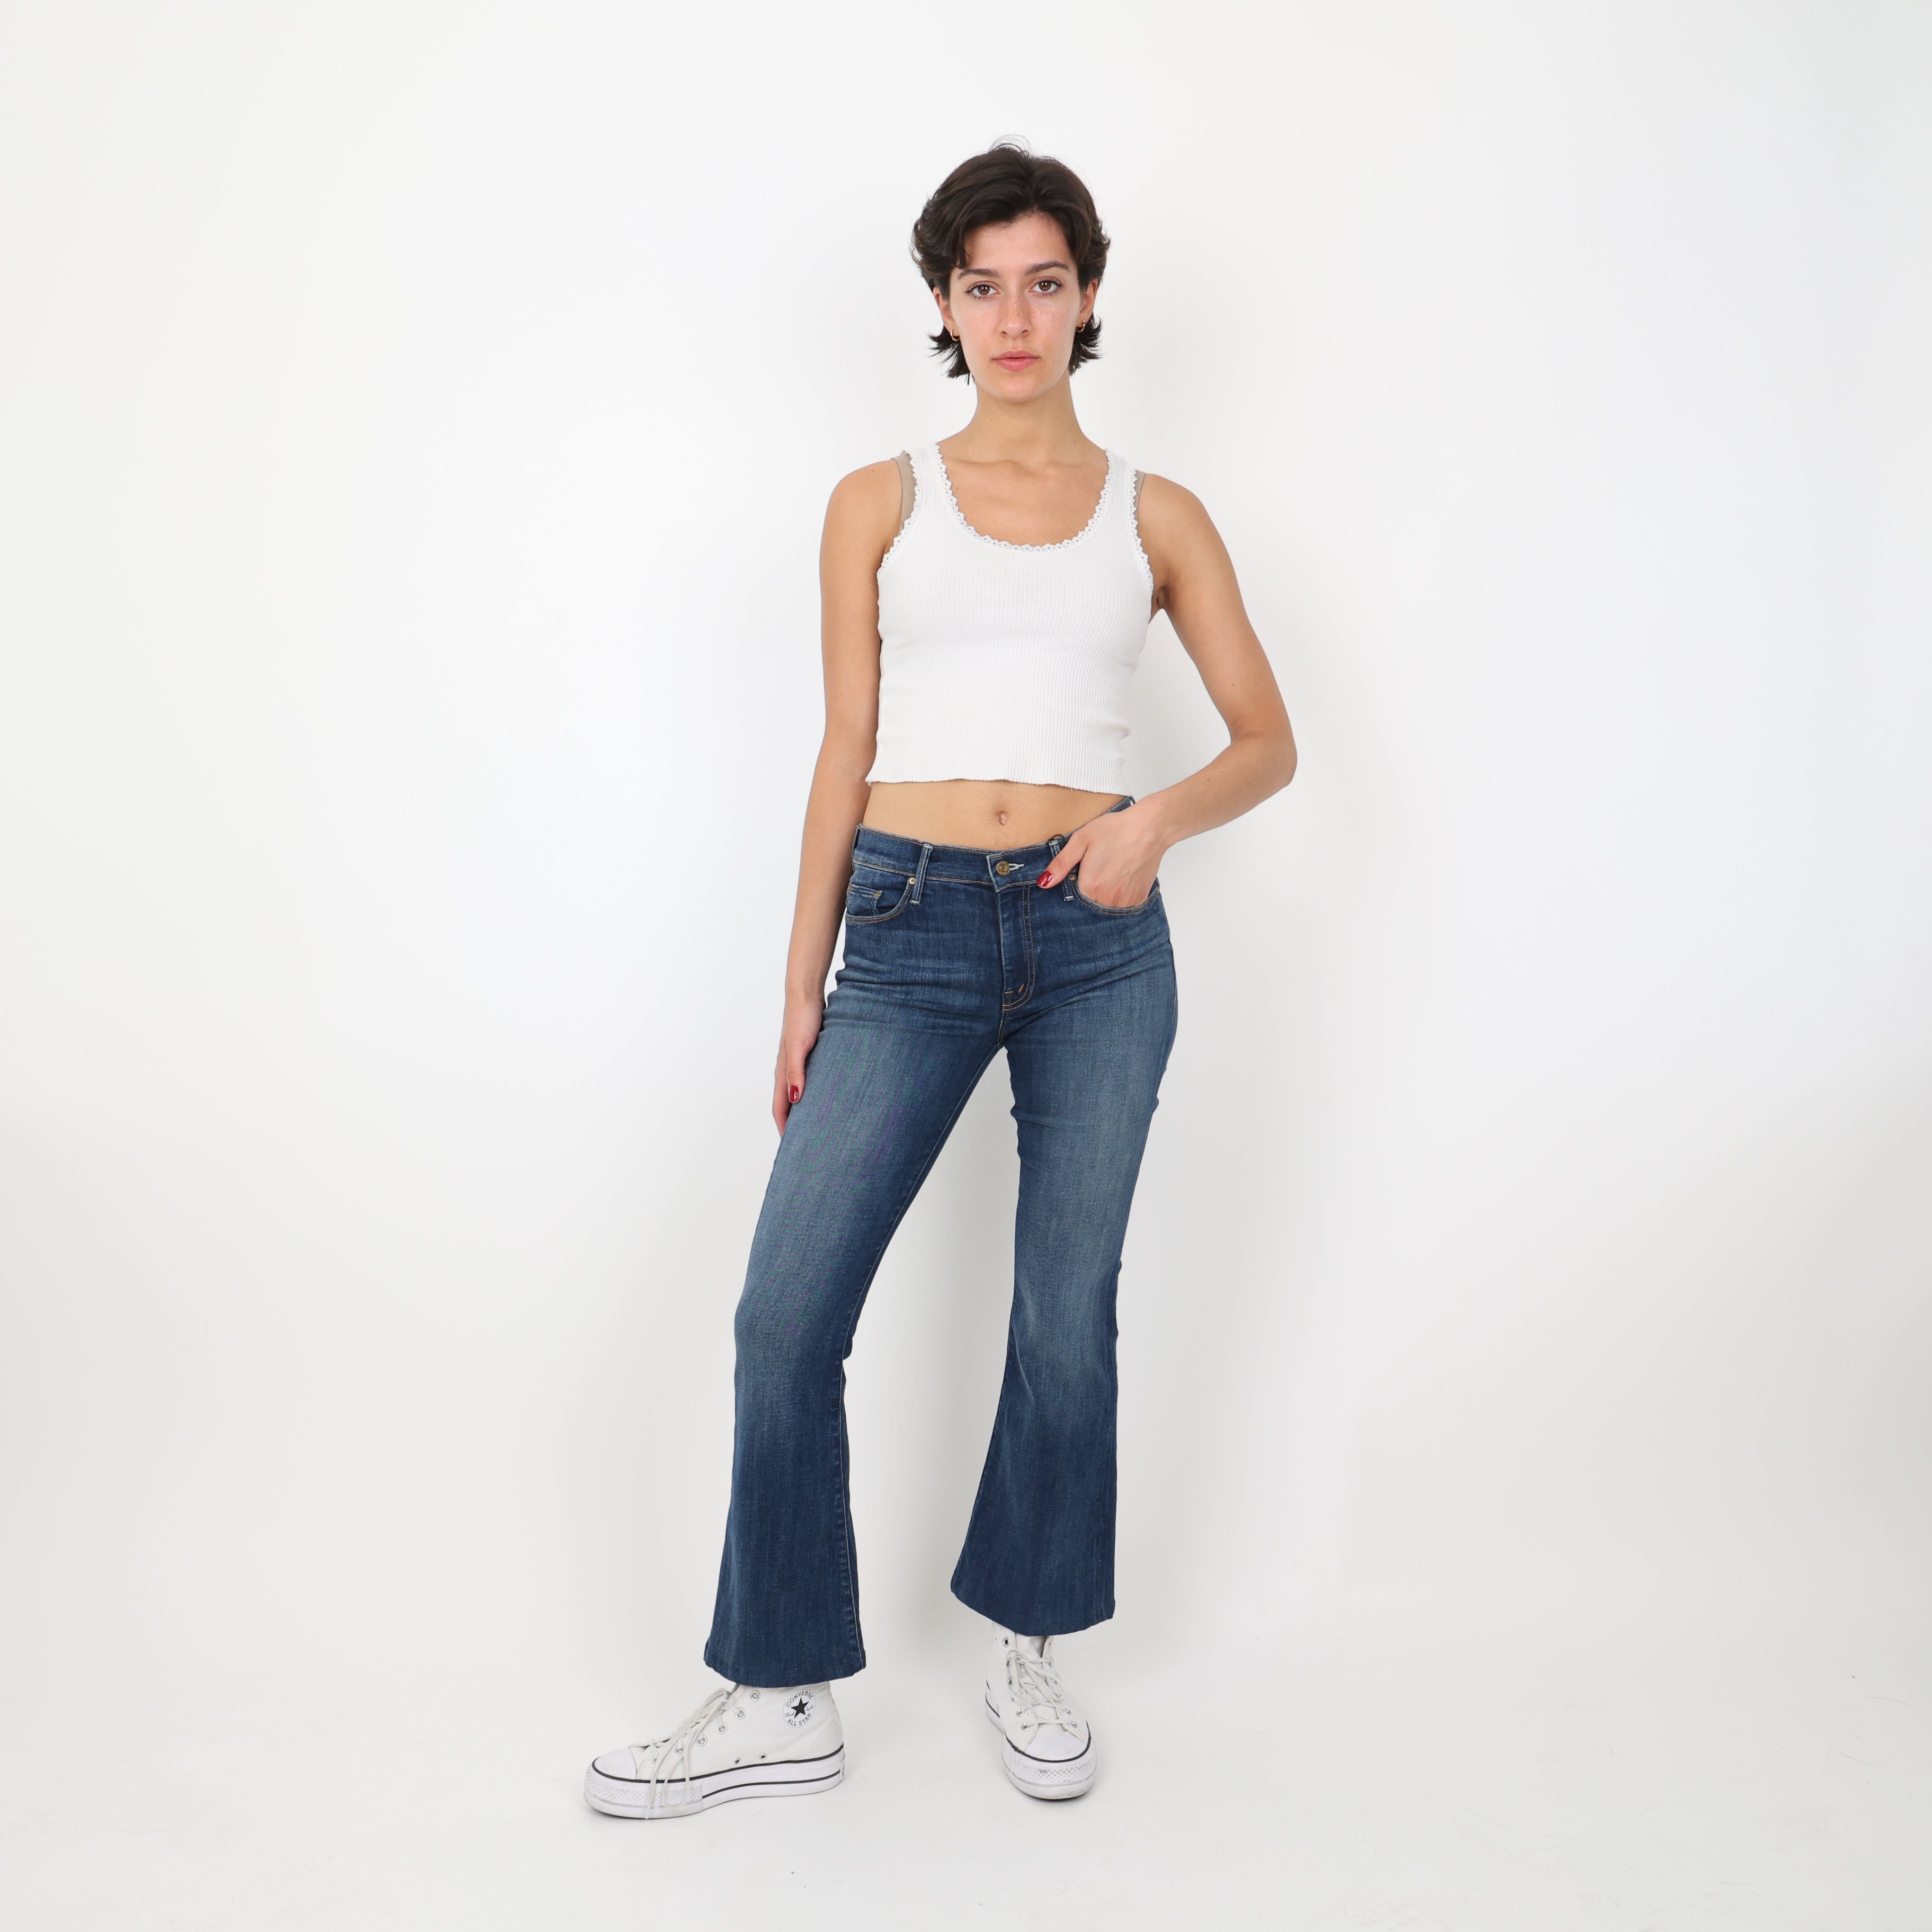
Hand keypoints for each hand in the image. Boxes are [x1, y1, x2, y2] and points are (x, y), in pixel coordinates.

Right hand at [773, 996, 823, 1132]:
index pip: (780, 1109)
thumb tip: (795, 1100)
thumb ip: (795, 1073)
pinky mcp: (808, 1055)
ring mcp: (798, 1063)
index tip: (792, 1149)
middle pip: (788, 1105)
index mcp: (782, 1073)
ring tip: (817, 1126)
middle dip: (794, 1125)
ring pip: (799, 1093)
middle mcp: (787, 1071)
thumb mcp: (798, 1048)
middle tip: (807, 1144)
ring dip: (804, 1110)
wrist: (806, 995)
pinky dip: (813, 1093)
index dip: (785, 1129)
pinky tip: (826, 1097)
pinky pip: (809, 1081)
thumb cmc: (802, 1020)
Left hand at [1038, 802, 1166, 907]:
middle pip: (1089, 905)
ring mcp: (1124, 902)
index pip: (1072, 899)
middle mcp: (1107, 899)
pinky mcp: (1138, 899)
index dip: (1074, 887)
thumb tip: (1044, 883)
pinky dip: (1119, 896)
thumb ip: (1061, 864)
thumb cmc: (1115, 830)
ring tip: (1110, 872)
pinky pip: (1122, 905)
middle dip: (1088, 892)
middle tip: (1098, 870)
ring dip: (1103, 896)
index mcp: (1090, 887)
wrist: (1150, 828)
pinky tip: (1121, 877)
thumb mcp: (1081, 841)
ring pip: (1106, 907)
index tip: (1080, 875)